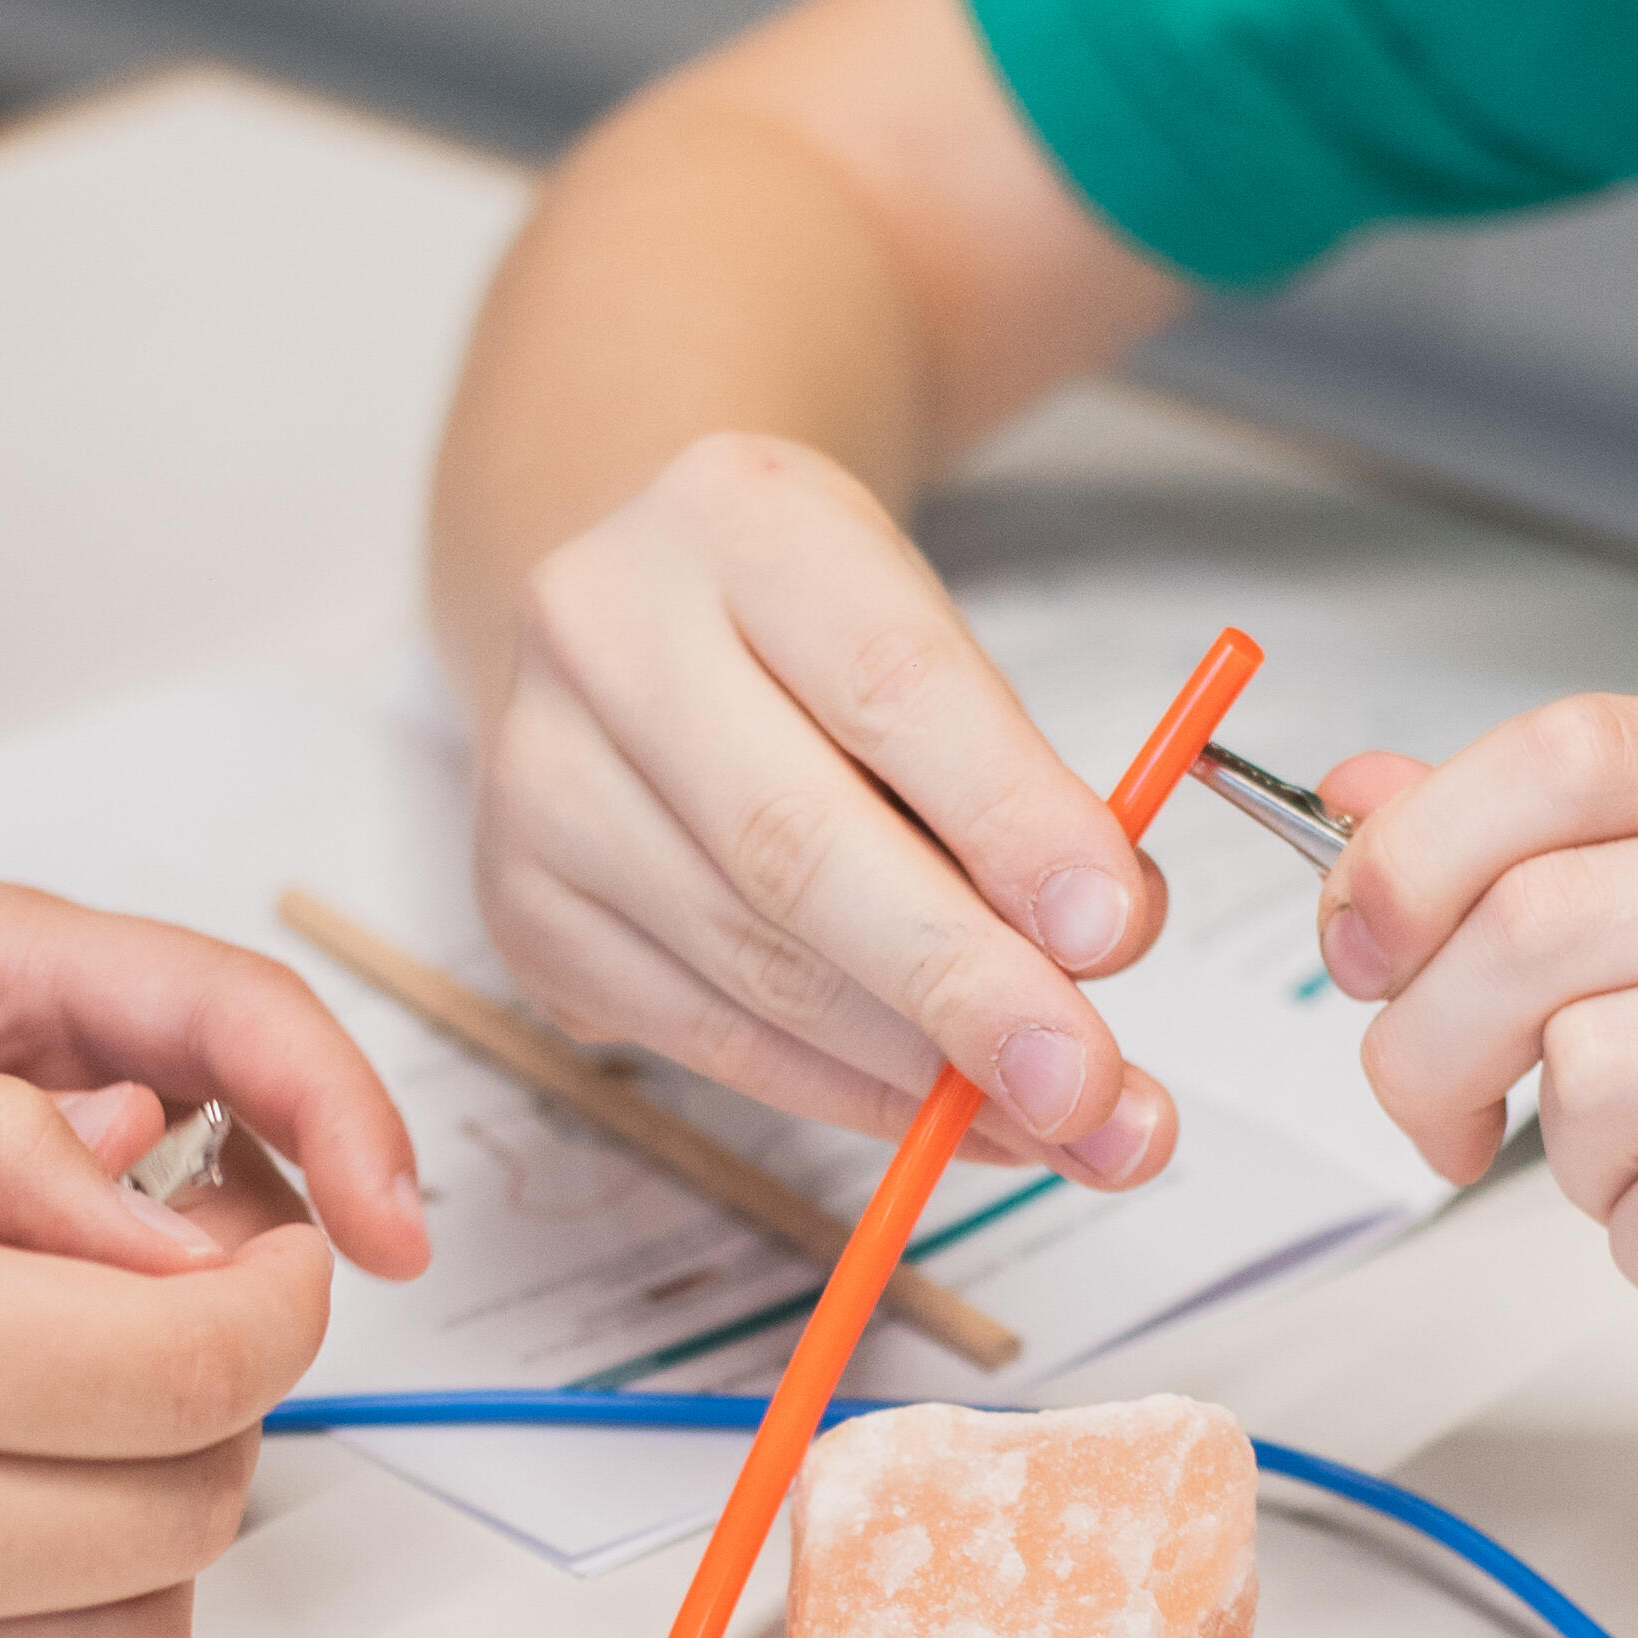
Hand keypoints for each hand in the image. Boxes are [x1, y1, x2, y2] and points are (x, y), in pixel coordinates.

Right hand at [473, 433, 1177, 1183]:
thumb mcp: (929, 635)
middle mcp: (602, 634)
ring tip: (1057, 1117)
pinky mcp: (524, 909)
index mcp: (735, 520)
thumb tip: (1098, 941)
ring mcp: (540, 779)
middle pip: (792, 843)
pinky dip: (846, 1093)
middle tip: (1083, 1078)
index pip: (884, 680)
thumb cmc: (811, 634)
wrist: (640, 621)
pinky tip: (947, 1115)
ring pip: (751, 963)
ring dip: (920, 1069)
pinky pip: (708, 1037)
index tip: (1112, 929)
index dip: (1005, 817)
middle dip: (959, 982)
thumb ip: (1015, 777)